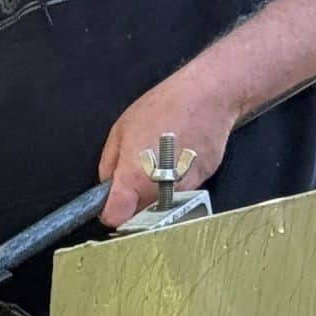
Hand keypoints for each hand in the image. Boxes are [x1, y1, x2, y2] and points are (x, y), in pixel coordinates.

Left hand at [97, 66, 238, 227]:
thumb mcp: (121, 130)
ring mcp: (183, 190)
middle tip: (136, 176)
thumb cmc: (166, 107)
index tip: (111, 204)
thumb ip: (109, 165)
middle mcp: (159, 190)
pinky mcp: (201, 185)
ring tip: (160, 163)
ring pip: (161, 207)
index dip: (110, 212)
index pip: (115, 218)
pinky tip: (177, 159)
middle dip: (133, 203)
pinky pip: (181, 194)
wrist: (208, 97)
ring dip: (156, 193)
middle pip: (139, 216)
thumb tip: (107, 185)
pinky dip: (176, 183)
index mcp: (133, 178)